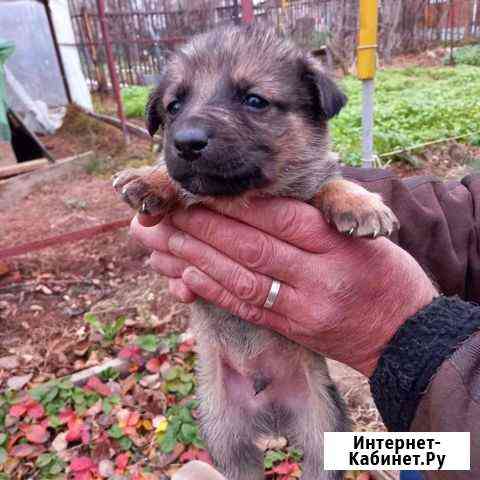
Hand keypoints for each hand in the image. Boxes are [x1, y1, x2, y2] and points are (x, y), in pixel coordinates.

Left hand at [130, 198, 436, 376]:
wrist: (406, 337)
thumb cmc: (388, 276)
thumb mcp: (366, 236)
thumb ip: (319, 218)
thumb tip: (263, 200)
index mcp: (336, 244)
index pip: (278, 217)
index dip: (235, 204)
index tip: (201, 191)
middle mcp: (317, 276)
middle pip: (251, 246)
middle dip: (203, 227)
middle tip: (167, 211)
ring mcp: (303, 308)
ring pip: (241, 278)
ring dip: (197, 258)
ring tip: (164, 241)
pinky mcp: (294, 330)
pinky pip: (248, 308)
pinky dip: (214, 291)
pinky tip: (186, 276)